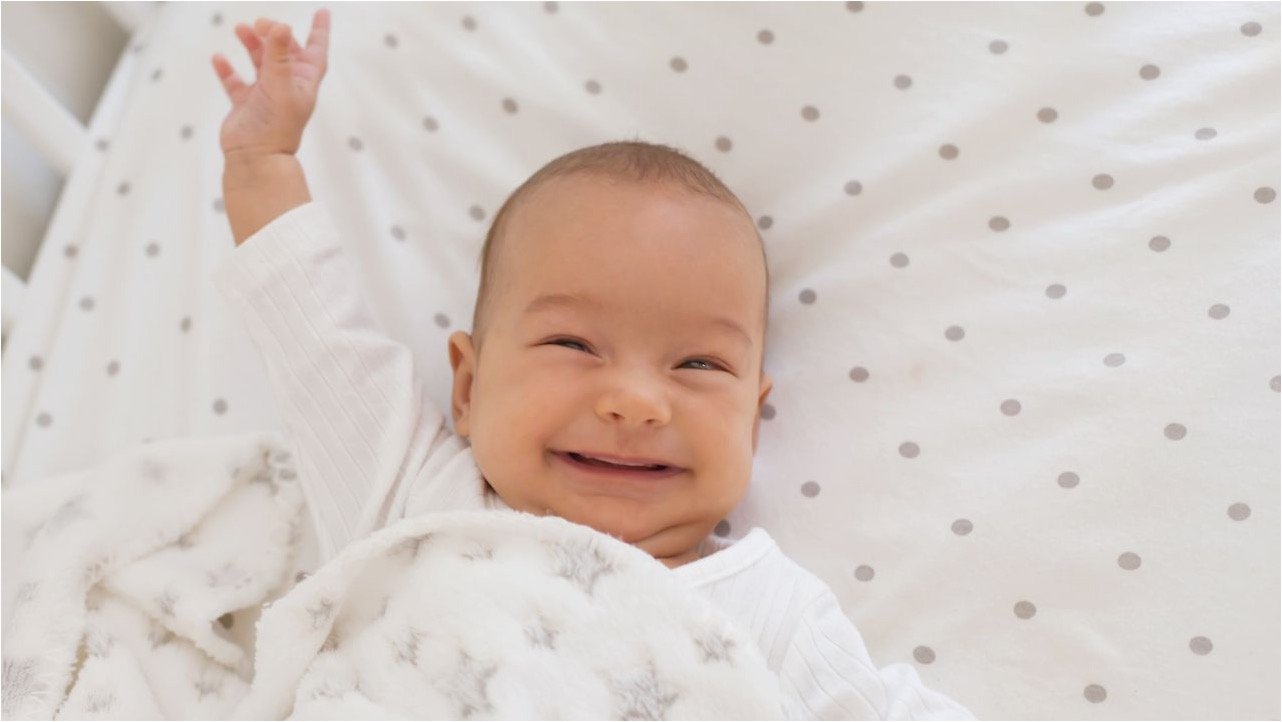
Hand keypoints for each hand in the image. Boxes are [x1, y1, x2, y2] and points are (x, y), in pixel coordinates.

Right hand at [211, 9, 329, 157]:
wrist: (256, 159)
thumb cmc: (276, 127)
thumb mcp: (279, 86)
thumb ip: (278, 55)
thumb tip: (281, 25)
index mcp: (303, 83)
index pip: (315, 51)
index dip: (319, 31)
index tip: (323, 12)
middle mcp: (286, 87)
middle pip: (284, 52)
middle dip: (275, 34)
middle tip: (261, 22)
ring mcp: (265, 96)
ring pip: (259, 63)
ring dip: (251, 45)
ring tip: (240, 28)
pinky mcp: (245, 106)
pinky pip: (235, 83)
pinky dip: (228, 70)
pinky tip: (219, 57)